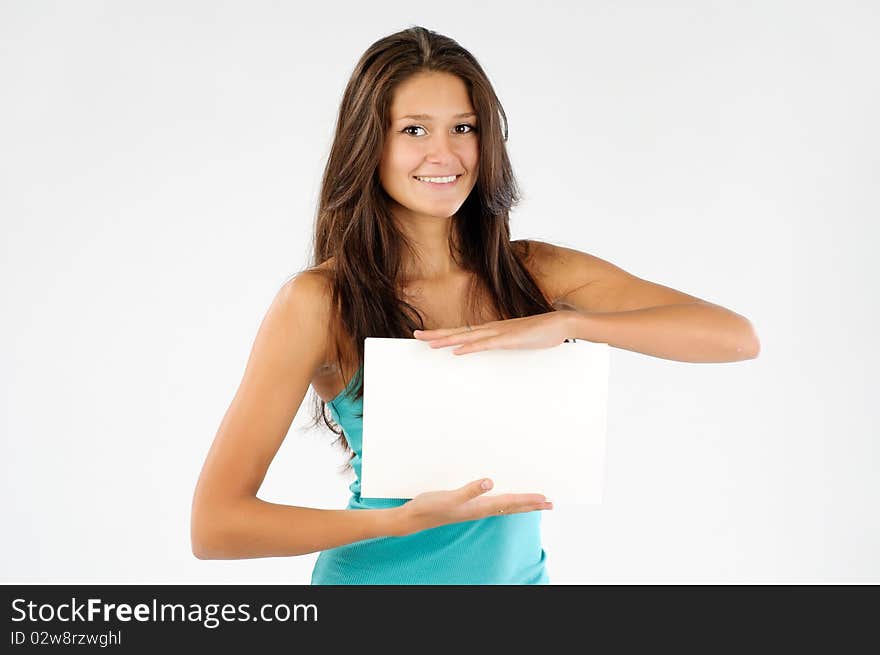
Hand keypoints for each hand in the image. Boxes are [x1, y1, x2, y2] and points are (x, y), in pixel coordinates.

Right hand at [392, 478, 552, 536]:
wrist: (414, 518)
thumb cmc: (430, 508)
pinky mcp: (468, 506)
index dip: (528, 500)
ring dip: (521, 504)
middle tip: (550, 503)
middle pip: (512, 507)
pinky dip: (506, 500)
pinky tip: (504, 498)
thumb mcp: (449, 497)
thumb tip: (490, 482)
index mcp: (479, 507)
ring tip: (535, 502)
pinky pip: (494, 503)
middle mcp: (480, 509)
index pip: (510, 503)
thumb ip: (470, 490)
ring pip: (505, 506)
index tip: (545, 498)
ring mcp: (474, 509)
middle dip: (532, 505)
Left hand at [413, 310, 574, 354]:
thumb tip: (498, 350)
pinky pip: (485, 344)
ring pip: (467, 337)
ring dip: (447, 340)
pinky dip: (469, 347)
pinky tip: (457, 350)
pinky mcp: (509, 339)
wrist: (562, 323)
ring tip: (428, 343)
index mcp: (493, 329)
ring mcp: (500, 333)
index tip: (428, 336)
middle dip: (436, 334)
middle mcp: (492, 329)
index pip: (463, 332)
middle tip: (415, 336)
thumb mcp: (520, 341)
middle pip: (458, 332)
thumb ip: (507, 345)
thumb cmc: (543, 332)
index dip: (444, 334)